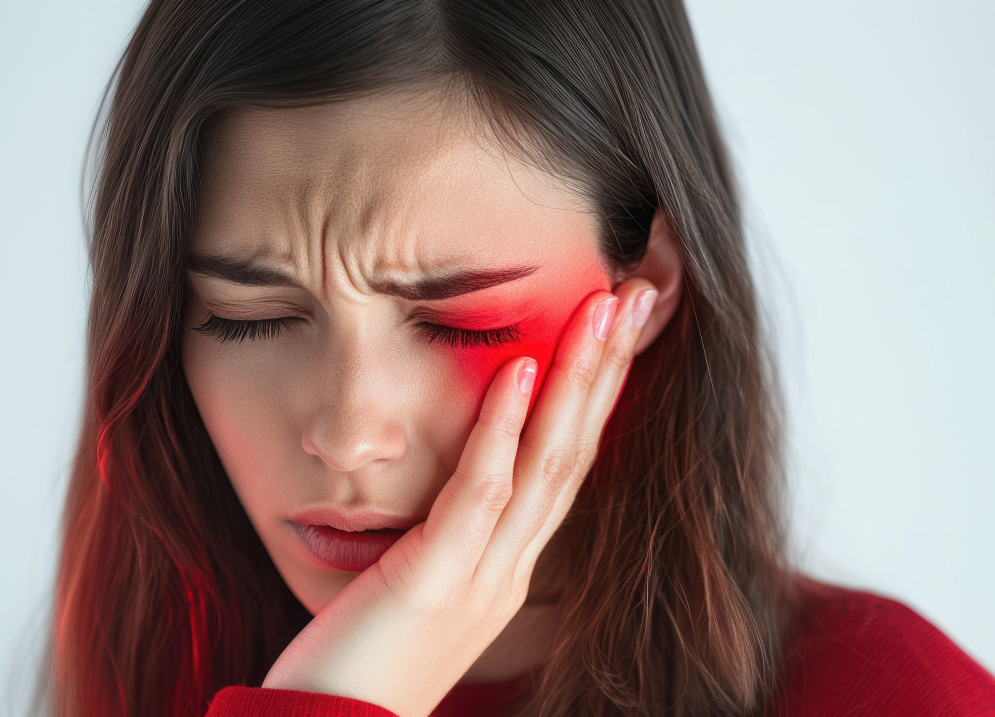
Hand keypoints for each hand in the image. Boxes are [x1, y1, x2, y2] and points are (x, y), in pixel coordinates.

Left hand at [261, 280, 659, 716]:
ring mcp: (480, 579)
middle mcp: (510, 569)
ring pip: (547, 465)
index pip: (565, 465)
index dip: (597, 394)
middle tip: (635, 295)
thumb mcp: (412, 591)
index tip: (615, 328)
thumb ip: (439, 539)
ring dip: (577, 381)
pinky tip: (520, 367)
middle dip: (608, 370)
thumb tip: (445, 483)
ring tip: (600, 310)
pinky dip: (504, 428)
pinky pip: (481, 495)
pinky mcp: (434, 585)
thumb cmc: (359, 670)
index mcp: (508, 567)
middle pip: (575, 453)